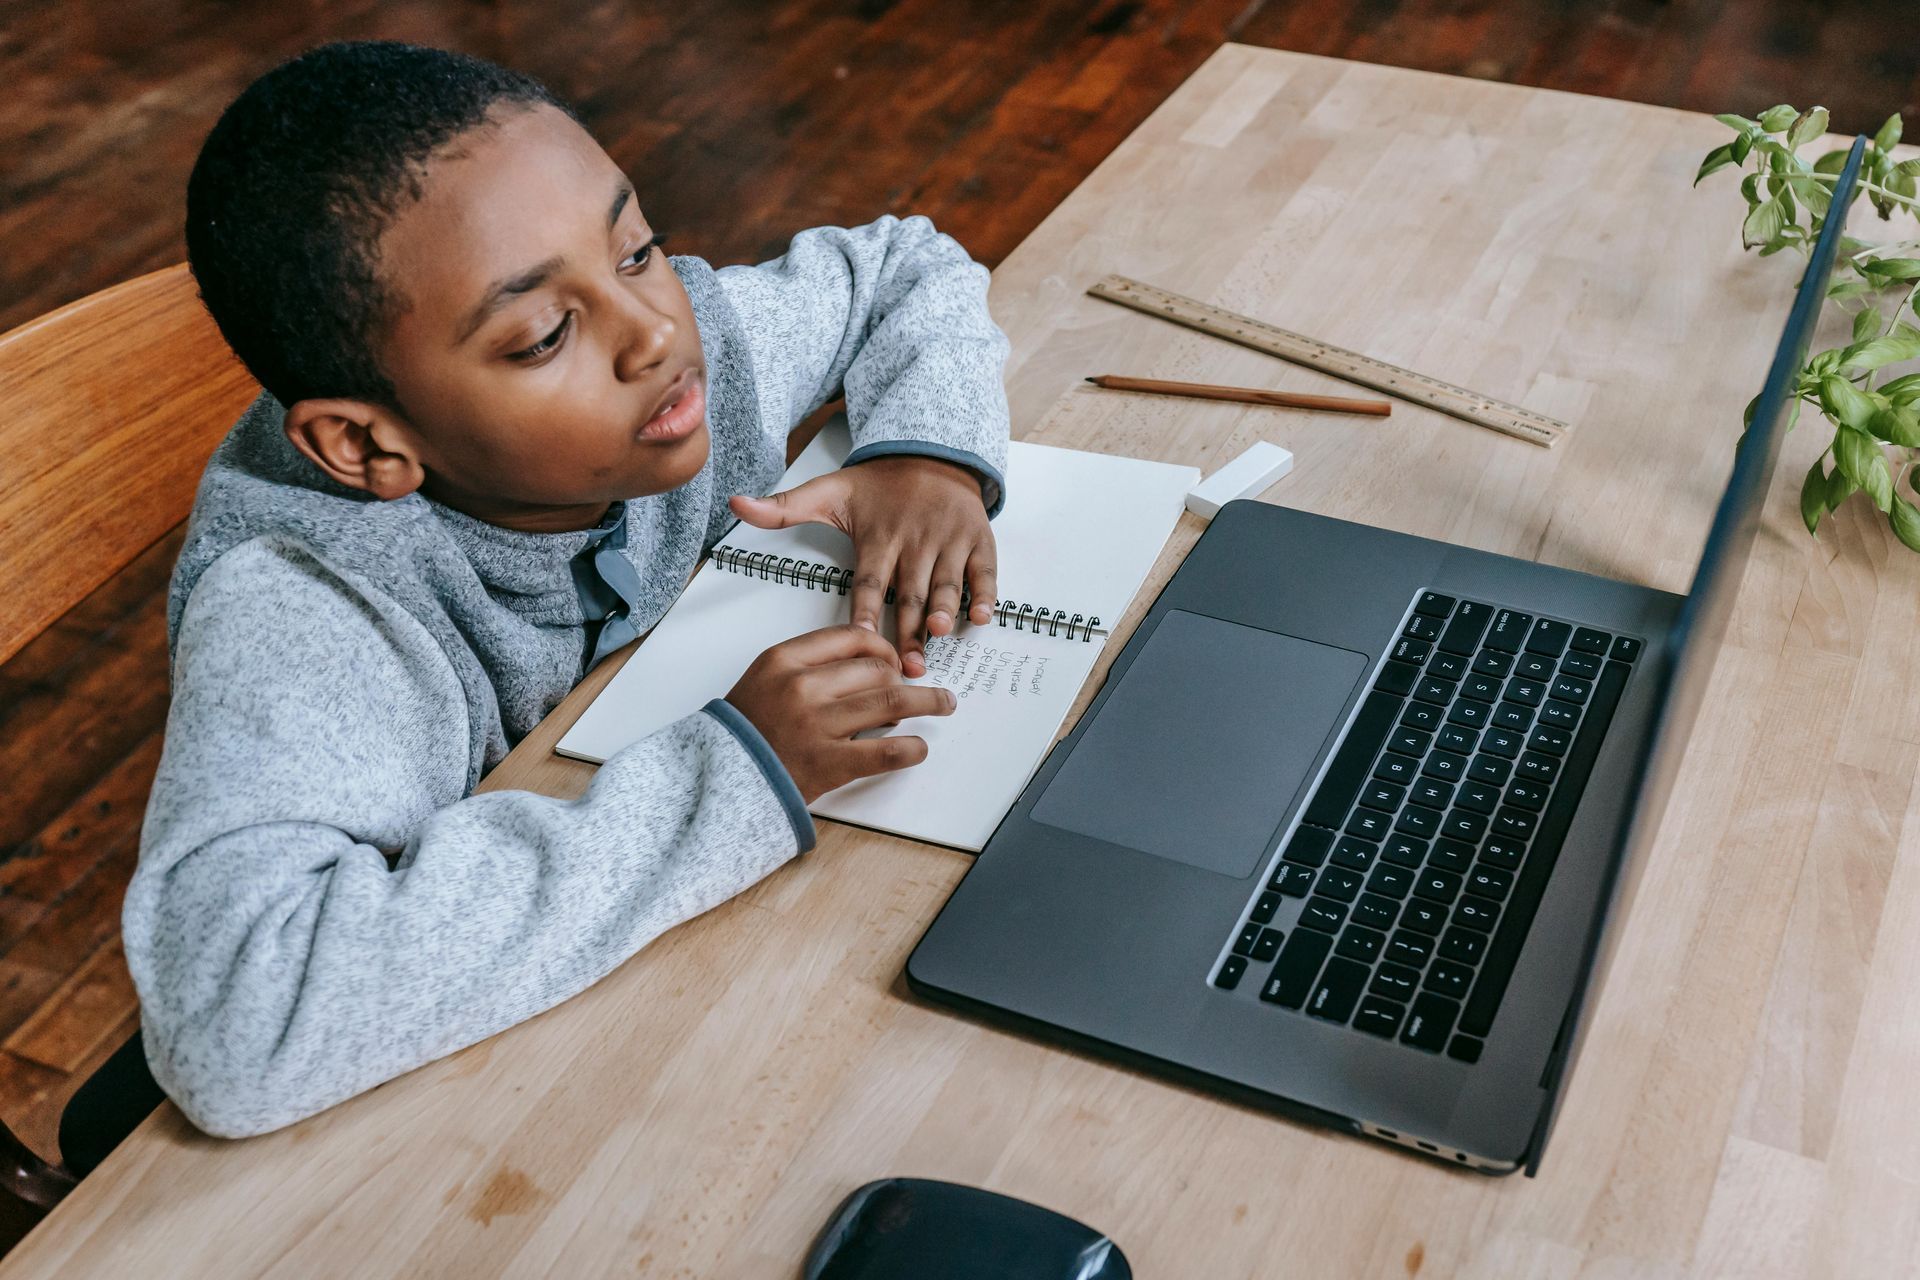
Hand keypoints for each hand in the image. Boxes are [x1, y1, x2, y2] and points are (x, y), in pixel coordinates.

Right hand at [724, 624, 955, 801]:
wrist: (721, 778)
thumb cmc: (748, 730)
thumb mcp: (767, 679)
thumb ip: (811, 663)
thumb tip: (871, 662)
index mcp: (784, 660)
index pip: (851, 637)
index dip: (883, 647)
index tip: (894, 660)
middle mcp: (801, 687)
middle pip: (875, 669)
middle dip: (902, 679)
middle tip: (912, 692)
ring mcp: (816, 726)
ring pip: (890, 701)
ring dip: (926, 701)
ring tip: (943, 704)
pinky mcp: (828, 764)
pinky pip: (885, 752)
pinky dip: (911, 749)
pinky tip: (919, 748)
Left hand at [729, 455, 995, 676]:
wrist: (930, 453)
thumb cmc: (878, 486)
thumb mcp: (828, 491)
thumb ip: (784, 508)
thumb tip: (736, 505)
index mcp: (878, 536)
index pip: (868, 580)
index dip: (865, 611)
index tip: (859, 639)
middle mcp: (914, 540)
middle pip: (909, 592)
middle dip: (908, 628)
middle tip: (906, 664)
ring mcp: (948, 540)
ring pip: (946, 582)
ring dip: (944, 608)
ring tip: (940, 633)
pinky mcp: (977, 539)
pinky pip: (984, 570)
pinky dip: (985, 592)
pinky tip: (982, 616)